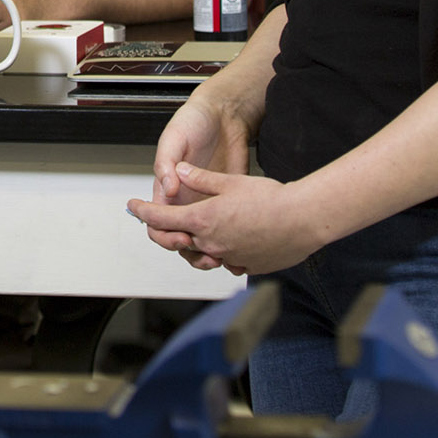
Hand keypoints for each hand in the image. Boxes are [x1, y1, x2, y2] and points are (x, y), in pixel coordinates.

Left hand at [126, 165, 326, 276]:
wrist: (304, 219)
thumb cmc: (271, 198)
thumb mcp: (230, 182)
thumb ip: (202, 179)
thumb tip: (180, 171)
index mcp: (202, 219)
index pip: (160, 219)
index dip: (143, 212)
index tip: (133, 207)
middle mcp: (211, 242)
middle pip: (177, 240)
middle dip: (168, 231)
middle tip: (166, 219)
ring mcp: (229, 257)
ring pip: (201, 255)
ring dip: (195, 244)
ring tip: (199, 231)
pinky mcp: (247, 266)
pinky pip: (226, 262)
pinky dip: (222, 253)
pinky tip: (232, 240)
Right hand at [141, 94, 255, 269]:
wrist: (226, 115)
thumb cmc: (195, 122)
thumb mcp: (175, 138)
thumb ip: (166, 164)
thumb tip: (166, 190)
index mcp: (167, 188)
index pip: (157, 222)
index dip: (164, 234)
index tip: (180, 237)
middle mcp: (185, 200)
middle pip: (177, 237)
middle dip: (186, 250)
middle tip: (202, 251)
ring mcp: (206, 203)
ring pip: (200, 241)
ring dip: (205, 253)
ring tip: (219, 256)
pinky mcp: (227, 203)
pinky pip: (223, 231)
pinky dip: (226, 243)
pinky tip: (235, 245)